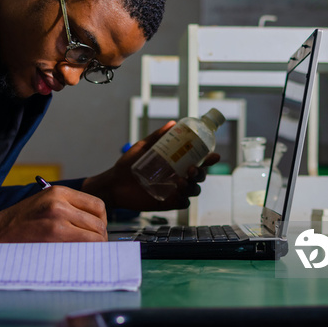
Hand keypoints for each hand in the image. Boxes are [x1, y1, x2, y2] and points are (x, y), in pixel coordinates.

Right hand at [0, 186, 106, 261]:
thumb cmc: (19, 222)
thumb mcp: (44, 203)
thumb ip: (68, 206)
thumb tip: (95, 222)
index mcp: (59, 192)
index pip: (98, 205)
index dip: (101, 220)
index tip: (96, 230)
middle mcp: (60, 203)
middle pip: (99, 222)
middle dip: (99, 236)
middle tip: (93, 246)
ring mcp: (58, 220)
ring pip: (94, 236)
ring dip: (95, 247)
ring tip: (85, 252)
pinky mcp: (54, 237)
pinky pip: (83, 247)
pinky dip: (85, 253)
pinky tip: (78, 256)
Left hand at [82, 121, 220, 211]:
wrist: (114, 183)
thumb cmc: (127, 165)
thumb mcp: (142, 147)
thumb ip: (157, 137)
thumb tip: (173, 123)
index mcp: (175, 164)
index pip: (197, 161)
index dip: (207, 159)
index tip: (213, 155)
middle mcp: (178, 177)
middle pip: (199, 176)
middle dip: (202, 173)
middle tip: (192, 168)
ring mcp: (174, 191)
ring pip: (194, 190)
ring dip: (193, 186)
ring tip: (181, 180)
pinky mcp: (167, 203)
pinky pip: (183, 203)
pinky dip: (184, 199)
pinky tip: (178, 193)